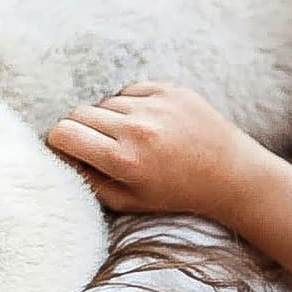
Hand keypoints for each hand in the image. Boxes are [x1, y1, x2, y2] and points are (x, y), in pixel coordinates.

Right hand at [45, 82, 269, 218]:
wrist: (232, 174)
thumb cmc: (175, 193)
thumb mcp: (127, 201)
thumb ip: (87, 181)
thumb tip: (62, 156)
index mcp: (123, 160)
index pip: (63, 133)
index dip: (59, 141)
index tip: (69, 149)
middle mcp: (137, 129)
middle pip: (78, 113)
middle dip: (81, 130)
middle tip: (99, 145)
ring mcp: (155, 106)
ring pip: (104, 102)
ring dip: (109, 118)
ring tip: (131, 137)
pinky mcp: (170, 90)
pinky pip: (129, 90)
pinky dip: (130, 104)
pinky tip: (148, 123)